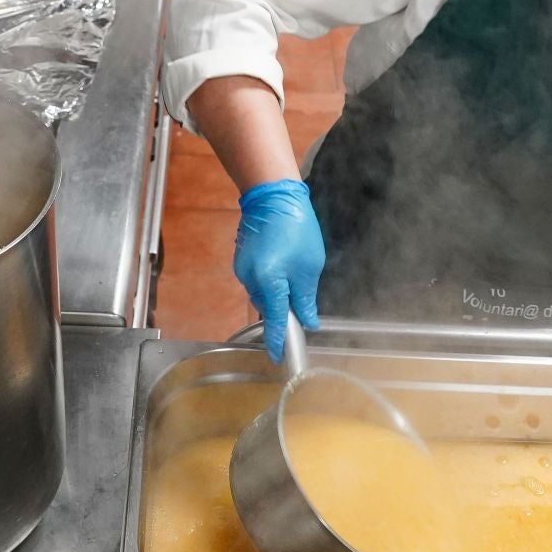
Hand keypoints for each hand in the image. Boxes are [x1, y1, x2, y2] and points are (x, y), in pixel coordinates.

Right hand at [233, 179, 324, 361]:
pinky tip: (283, 264)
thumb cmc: (295, 226)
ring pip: (262, 293)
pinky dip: (270, 279)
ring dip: (277, 292)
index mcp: (269, 282)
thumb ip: (305, 298)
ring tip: (295, 273)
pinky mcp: (242, 259)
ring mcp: (242, 268)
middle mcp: (250, 278)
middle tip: (302, 304)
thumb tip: (307, 320)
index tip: (278, 357)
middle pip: (267, 306)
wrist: (272, 195)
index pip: (273, 320)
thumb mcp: (309, 266)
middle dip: (283, 309)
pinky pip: (257, 279)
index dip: (277, 340)